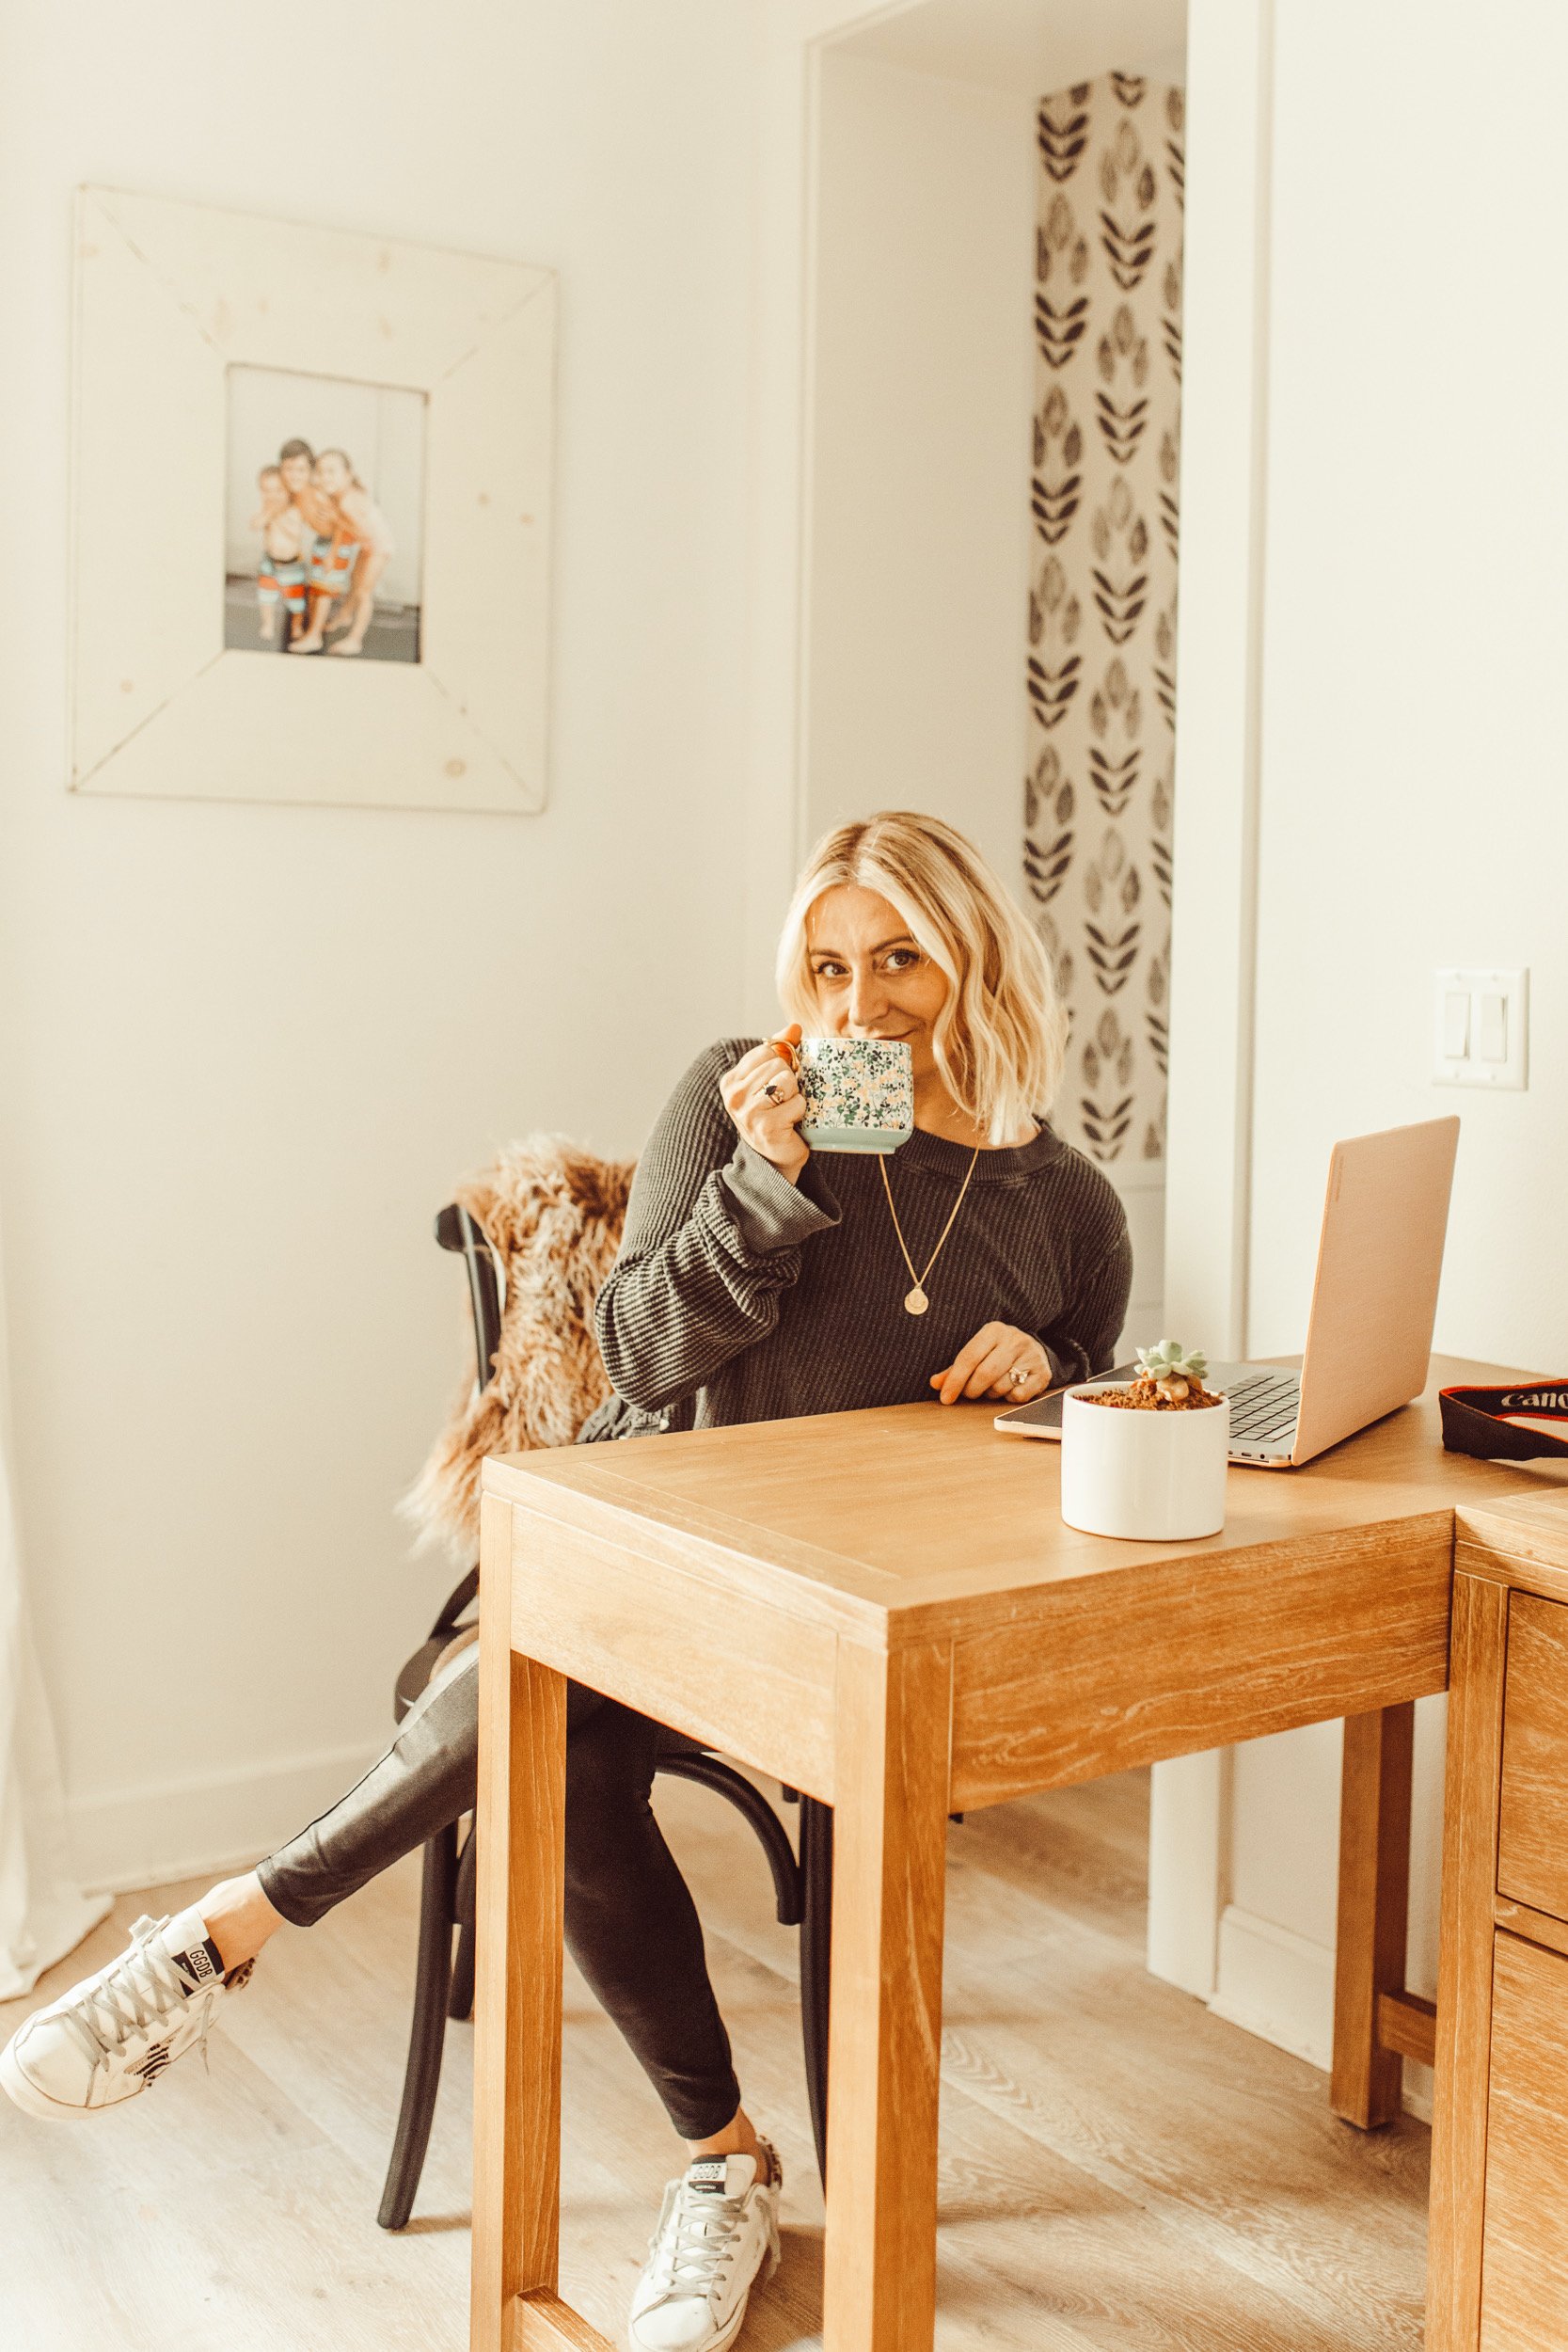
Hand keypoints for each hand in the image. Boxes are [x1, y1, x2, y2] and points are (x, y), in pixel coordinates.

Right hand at [720, 1026, 807, 1181]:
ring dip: (795, 1096)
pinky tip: (790, 1124)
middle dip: (789, 1081)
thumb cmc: (776, 1115)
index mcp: (731, 1081)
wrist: (776, 1159)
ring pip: (787, 1081)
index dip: (781, 1063)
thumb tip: (794, 1026)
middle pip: (778, 1064)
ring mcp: (748, 1112)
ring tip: (786, 1111)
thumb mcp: (772, 1080)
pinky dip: (801, 1112)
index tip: (777, 1082)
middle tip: (782, 1101)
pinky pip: (797, 1102)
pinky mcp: (766, 1127)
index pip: (765, 1050)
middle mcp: (734, 1096)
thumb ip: (780, 1051)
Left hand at [930, 1323, 1052, 1405]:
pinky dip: (1008, 1398)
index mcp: (994, 1330)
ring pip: (1001, 1387)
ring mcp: (1032, 1356)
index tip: (945, 1397)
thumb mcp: (977, 1352)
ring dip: (991, 1394)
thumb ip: (955, 1369)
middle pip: (985, 1374)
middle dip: (972, 1390)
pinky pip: (1018, 1396)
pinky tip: (1009, 1389)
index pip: (969, 1357)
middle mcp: (1014, 1340)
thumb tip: (936, 1383)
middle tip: (969, 1394)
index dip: (955, 1380)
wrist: (1033, 1349)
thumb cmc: (997, 1352)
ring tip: (992, 1387)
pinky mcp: (1043, 1374)